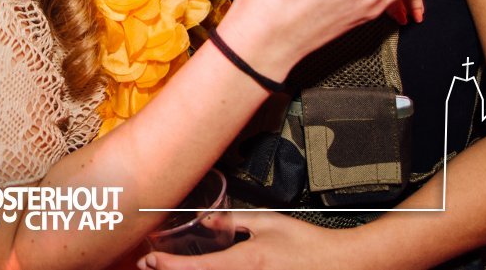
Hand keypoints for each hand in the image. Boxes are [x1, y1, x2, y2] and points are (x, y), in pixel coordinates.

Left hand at [138, 211, 326, 269]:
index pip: (197, 267)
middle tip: (149, 266)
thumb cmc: (305, 243)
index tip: (149, 260)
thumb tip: (207, 219)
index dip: (168, 265)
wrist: (336, 263)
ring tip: (166, 267)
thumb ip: (234, 221)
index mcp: (245, 262)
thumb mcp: (267, 223)